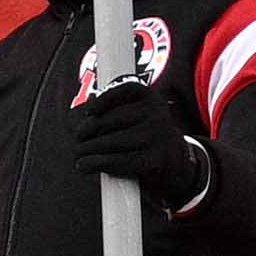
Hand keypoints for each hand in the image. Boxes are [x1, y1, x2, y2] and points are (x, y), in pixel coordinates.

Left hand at [61, 62, 206, 210]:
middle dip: (88, 130)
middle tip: (77, 139)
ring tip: (78, 155)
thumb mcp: (135, 116)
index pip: (125, 89)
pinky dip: (99, 164)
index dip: (104, 99)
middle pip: (112, 119)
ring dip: (89, 150)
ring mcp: (157, 135)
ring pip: (113, 141)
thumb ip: (113, 108)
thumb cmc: (146, 136)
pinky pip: (121, 161)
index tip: (89, 111)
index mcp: (149, 97)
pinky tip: (86, 166)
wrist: (177, 162)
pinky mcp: (155, 158)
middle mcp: (155, 112)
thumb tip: (88, 100)